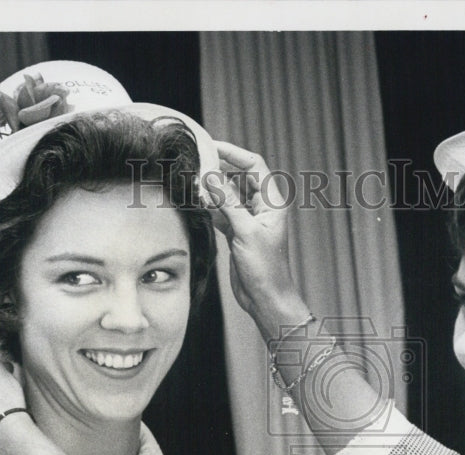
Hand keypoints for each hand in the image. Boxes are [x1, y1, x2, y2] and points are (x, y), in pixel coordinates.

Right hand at [205, 142, 306, 331]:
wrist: (266, 298)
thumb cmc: (265, 269)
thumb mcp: (245, 232)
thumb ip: (228, 203)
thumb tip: (211, 177)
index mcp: (272, 202)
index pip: (254, 166)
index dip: (233, 153)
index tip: (210, 146)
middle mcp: (262, 207)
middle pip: (240, 176)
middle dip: (220, 168)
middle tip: (196, 162)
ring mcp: (249, 219)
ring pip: (229, 193)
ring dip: (213, 188)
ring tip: (192, 181)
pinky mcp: (237, 232)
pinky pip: (222, 211)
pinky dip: (210, 206)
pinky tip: (196, 202)